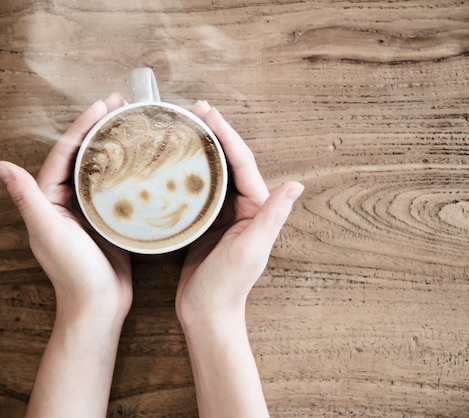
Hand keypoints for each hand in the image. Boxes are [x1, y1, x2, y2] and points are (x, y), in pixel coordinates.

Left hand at [0, 93, 132, 322]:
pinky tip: (144, 160)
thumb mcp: (48, 232)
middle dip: (100, 128)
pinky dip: (128, 170)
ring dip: (115, 145)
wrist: (100, 306)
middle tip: (122, 106)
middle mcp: (66, 201)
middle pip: (83, 155)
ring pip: (101, 169)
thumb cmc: (74, 272)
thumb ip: (28, 198)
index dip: (81, 126)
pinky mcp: (109, 219)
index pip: (64, 153)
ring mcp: (89, 209)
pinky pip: (117, 187)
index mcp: (48, 199)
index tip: (103, 106)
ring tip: (134, 124)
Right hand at [176, 101, 303, 324]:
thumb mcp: (250, 250)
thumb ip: (271, 218)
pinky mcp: (204, 222)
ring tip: (182, 126)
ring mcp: (222, 214)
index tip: (207, 112)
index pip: (243, 162)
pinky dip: (188, 171)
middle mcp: (242, 207)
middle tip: (192, 110)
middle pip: (229, 161)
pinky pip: (197, 189)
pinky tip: (172, 161)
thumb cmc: (227, 286)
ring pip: (213, 172)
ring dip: (201, 148)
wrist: (205, 314)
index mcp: (257, 209)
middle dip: (214, 133)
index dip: (227, 134)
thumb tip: (296, 185)